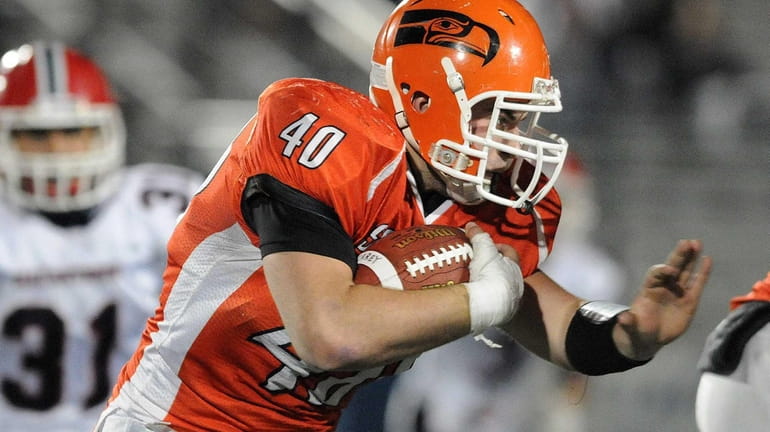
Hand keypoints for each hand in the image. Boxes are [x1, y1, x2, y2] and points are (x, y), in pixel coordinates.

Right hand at [464, 222, 522, 333]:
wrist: (487, 307)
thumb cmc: (490, 276)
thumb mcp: (483, 250)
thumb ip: (479, 236)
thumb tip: (472, 226)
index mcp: (514, 267)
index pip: (510, 252)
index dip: (499, 246)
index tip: (488, 245)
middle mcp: (516, 284)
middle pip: (506, 270)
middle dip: (494, 265)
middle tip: (479, 262)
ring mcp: (509, 301)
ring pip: (500, 288)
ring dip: (490, 283)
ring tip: (474, 279)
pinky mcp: (499, 315)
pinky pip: (493, 303)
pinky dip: (485, 298)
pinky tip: (475, 296)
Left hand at [615, 239, 712, 359]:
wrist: (648, 338)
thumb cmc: (636, 330)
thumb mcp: (630, 328)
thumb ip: (628, 323)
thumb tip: (623, 318)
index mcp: (648, 289)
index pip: (655, 275)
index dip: (661, 271)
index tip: (668, 271)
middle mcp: (663, 287)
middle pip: (672, 267)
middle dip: (679, 255)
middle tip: (687, 242)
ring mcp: (677, 292)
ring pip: (685, 271)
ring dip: (691, 257)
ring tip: (697, 242)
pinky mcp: (689, 301)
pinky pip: (697, 284)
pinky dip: (702, 272)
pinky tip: (707, 259)